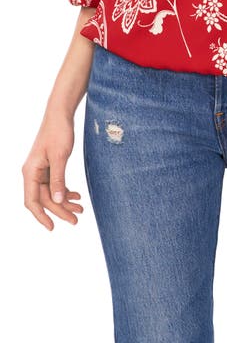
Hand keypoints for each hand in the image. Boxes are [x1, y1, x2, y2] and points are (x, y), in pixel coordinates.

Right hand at [22, 110, 83, 230]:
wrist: (60, 114)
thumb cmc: (58, 132)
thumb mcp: (60, 157)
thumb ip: (58, 179)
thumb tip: (58, 201)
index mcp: (30, 171)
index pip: (32, 201)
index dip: (41, 216)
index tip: (52, 228)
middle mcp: (32, 173)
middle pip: (44, 199)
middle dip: (60, 210)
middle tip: (76, 219)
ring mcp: (40, 170)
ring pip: (51, 192)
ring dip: (64, 202)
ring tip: (80, 209)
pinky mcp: (49, 166)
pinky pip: (55, 184)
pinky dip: (65, 191)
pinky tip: (76, 196)